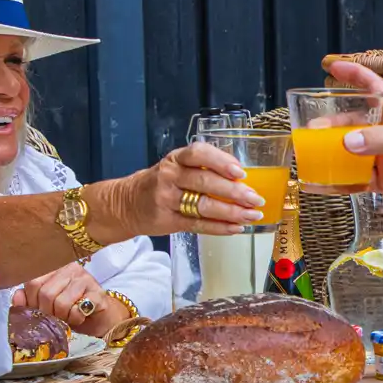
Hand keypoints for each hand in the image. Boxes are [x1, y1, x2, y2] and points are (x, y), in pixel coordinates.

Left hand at [13, 263, 105, 331]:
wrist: (99, 318)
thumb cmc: (70, 310)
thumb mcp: (46, 306)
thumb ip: (29, 300)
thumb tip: (17, 297)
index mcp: (54, 268)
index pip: (33, 282)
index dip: (32, 302)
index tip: (40, 311)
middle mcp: (70, 268)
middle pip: (46, 293)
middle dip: (47, 312)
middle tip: (55, 318)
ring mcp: (86, 279)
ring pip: (61, 302)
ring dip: (62, 317)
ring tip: (67, 318)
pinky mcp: (98, 293)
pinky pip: (78, 309)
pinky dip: (76, 319)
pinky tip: (79, 317)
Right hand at [120, 142, 263, 235]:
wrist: (127, 203)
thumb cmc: (161, 183)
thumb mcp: (176, 166)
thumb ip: (203, 168)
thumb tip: (242, 178)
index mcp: (176, 159)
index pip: (198, 154)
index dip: (221, 162)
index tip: (240, 172)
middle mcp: (170, 177)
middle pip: (205, 182)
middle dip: (234, 192)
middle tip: (255, 199)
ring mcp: (167, 200)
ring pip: (203, 206)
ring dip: (231, 212)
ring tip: (252, 215)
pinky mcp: (168, 221)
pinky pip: (198, 225)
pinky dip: (219, 228)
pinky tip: (236, 228)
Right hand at [324, 60, 382, 224]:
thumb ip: (380, 140)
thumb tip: (346, 142)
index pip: (374, 88)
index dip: (355, 75)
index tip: (332, 67)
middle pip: (354, 124)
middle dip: (332, 125)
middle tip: (311, 132)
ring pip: (352, 153)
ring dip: (331, 155)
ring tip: (309, 158)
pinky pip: (356, 181)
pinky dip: (339, 182)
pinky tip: (322, 185)